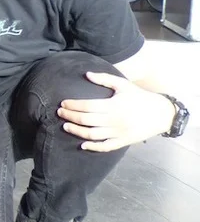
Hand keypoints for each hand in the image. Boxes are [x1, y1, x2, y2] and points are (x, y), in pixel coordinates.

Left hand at [58, 72, 177, 151]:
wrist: (161, 114)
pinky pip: (106, 147)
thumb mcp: (123, 85)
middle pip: (86, 120)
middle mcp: (115, 120)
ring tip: (65, 126)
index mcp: (114, 105)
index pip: (87, 106)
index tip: (62, 103)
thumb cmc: (140, 97)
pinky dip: (93, 147)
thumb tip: (87, 74)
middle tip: (60, 113)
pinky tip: (82, 145)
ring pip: (92, 134)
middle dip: (70, 116)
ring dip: (76, 131)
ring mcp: (119, 132)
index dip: (73, 105)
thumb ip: (105, 78)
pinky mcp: (123, 141)